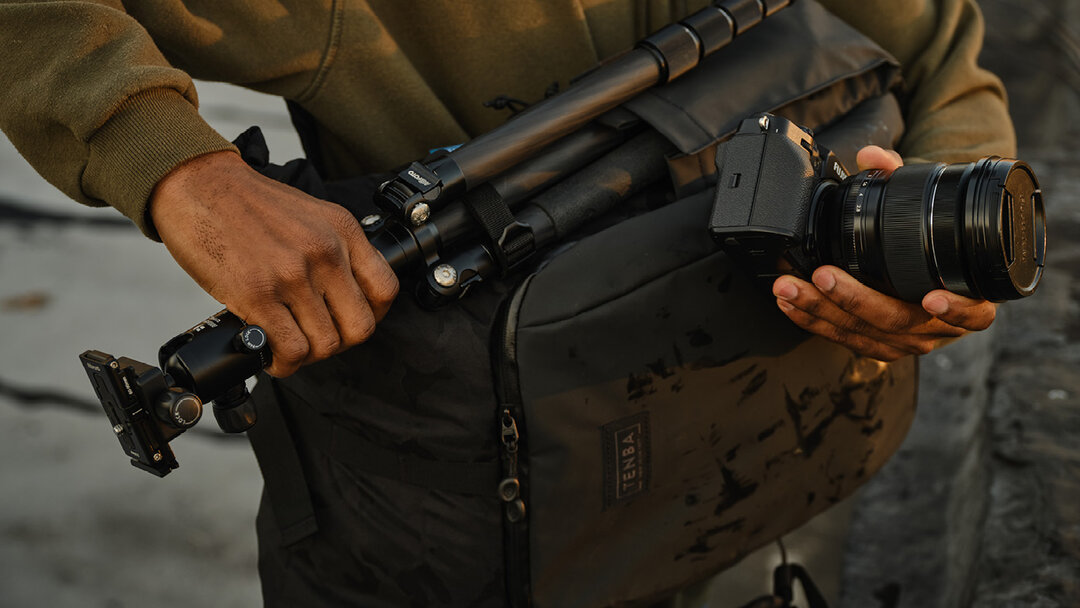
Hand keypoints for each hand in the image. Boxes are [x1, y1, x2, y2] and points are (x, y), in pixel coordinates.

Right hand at [150, 150, 397, 376]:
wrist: (198, 184)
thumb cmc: (247, 203)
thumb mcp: (310, 215)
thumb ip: (335, 249)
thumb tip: (344, 296)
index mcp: (342, 231)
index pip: (385, 289)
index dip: (373, 315)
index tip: (350, 320)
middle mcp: (325, 252)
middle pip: (360, 326)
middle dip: (339, 342)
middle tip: (315, 337)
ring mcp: (293, 275)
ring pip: (325, 345)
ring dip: (307, 355)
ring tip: (287, 343)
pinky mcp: (258, 295)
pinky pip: (290, 350)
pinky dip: (283, 363)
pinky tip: (270, 352)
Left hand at [770, 145, 995, 361]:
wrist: (931, 261)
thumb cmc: (932, 235)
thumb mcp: (923, 203)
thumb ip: (899, 175)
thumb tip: (872, 155)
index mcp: (971, 297)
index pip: (974, 313)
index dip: (955, 309)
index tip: (932, 297)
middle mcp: (941, 325)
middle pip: (900, 323)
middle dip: (855, 300)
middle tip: (821, 276)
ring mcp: (909, 340)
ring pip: (867, 335)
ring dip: (823, 312)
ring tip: (791, 289)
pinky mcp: (879, 345)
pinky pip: (846, 340)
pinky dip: (815, 322)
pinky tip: (791, 305)